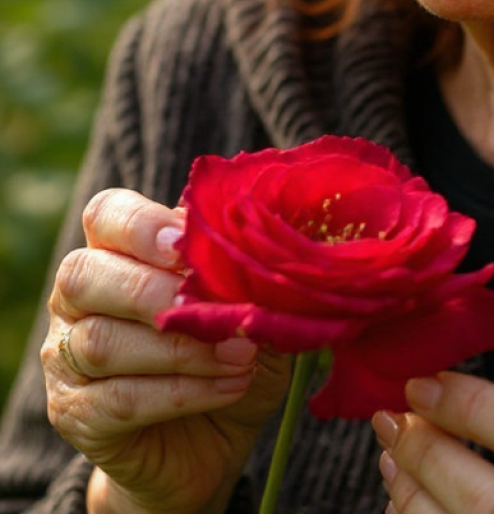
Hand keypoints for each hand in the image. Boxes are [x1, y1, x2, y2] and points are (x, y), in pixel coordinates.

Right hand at [41, 189, 289, 513]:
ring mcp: (66, 357)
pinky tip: (230, 386)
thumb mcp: (253, 304)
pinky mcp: (75, 415)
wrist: (216, 440)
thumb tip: (264, 238)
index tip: (186, 244)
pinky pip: (119, 399)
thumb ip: (246, 269)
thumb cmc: (234, 353)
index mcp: (118, 251)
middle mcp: (79, 299)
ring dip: (183, 349)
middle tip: (216, 309)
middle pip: (82, 275)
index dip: (141, 225)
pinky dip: (183, 391)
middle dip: (153, 291)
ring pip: (102, 342)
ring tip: (241, 355)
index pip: (105, 214)